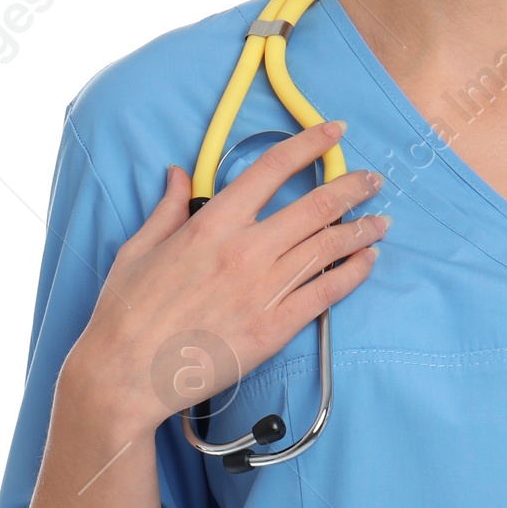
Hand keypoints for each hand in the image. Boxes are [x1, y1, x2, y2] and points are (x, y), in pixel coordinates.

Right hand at [58, 118, 388, 434]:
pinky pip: (327, 292)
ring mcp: (263, 289)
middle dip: (352, 187)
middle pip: (316, 206)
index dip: (309, 143)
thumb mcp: (138, 248)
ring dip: (362, 230)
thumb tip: (178, 174)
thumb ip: (168, 208)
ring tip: (382, 221)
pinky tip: (368, 261)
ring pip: (328, 247)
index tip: (332, 132)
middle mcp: (245, 250)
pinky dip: (354, 272)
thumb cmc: (125, 313)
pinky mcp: (274, 328)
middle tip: (373, 180)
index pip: (271, 168)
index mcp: (212, 224)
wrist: (124, 375)